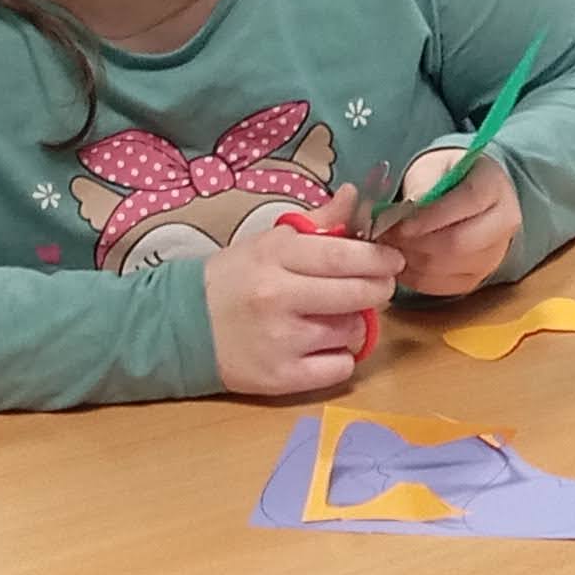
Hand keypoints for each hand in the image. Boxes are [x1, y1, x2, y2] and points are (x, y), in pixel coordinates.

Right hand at [204, 185, 395, 395]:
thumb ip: (317, 222)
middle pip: (356, 294)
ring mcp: (281, 341)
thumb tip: (355, 196)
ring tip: (334, 317)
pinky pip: (340, 368)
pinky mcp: (281, 378)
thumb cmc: (233, 279)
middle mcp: (279, 297)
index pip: (344, 255)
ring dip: (354, 323)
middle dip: (378, 289)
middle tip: (377, 287)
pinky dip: (340, 358)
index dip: (379, 258)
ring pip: (351, 331)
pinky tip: (322, 347)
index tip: (393, 260)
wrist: (181, 326)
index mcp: (275, 257)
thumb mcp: (268, 242)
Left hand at [381, 149, 521, 298]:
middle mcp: (504, 223)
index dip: (432, 216)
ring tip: (390, 246)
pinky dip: (415, 277)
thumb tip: (412, 205)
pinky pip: (443, 286)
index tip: (400, 223)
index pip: (469, 202)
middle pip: (460, 243)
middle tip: (387, 237)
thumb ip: (422, 181)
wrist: (461, 195)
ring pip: (449, 267)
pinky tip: (401, 260)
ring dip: (413, 260)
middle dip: (417, 243)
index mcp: (495, 186)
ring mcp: (494, 254)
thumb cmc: (444, 177)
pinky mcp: (477, 277)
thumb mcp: (432, 166)